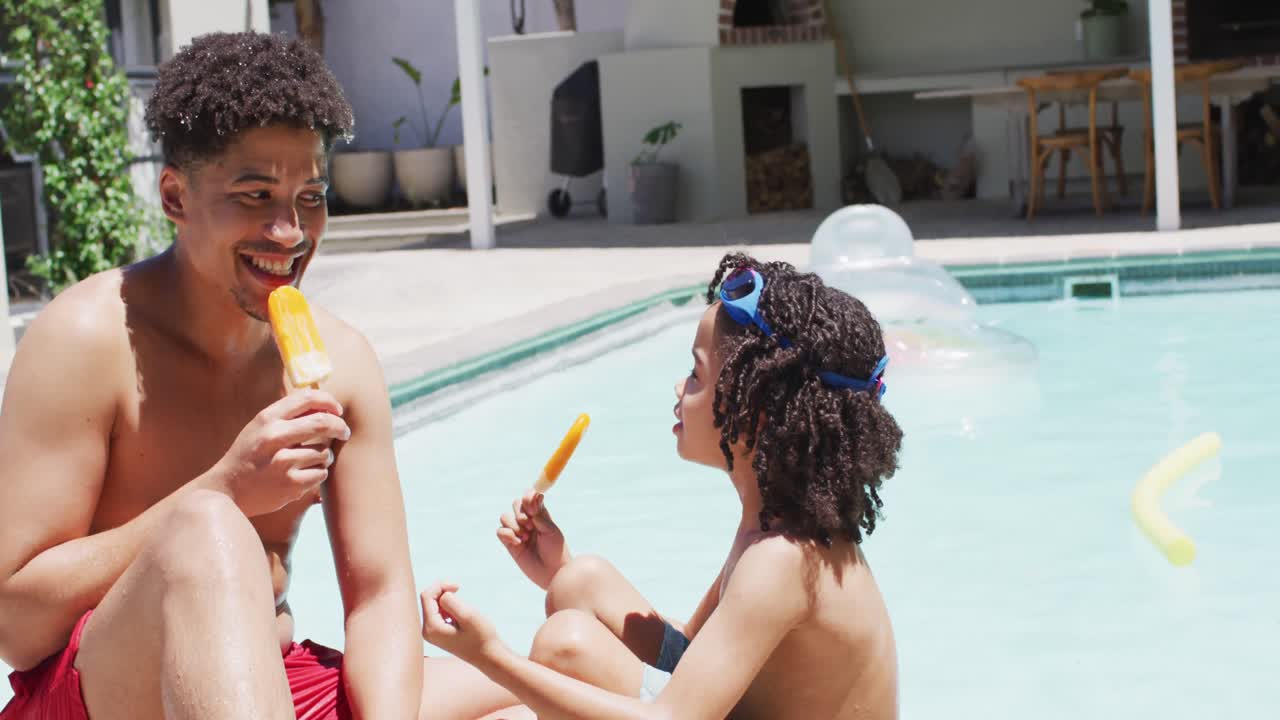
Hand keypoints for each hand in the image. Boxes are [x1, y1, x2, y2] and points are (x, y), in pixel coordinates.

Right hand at [210, 389, 350, 516]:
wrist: (226, 489)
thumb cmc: (249, 455)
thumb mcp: (260, 428)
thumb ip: (288, 416)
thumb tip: (325, 404)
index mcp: (267, 419)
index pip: (308, 398)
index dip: (329, 402)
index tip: (338, 410)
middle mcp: (274, 437)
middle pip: (323, 423)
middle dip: (340, 427)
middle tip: (344, 432)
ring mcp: (282, 462)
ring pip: (324, 452)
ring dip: (325, 456)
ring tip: (309, 461)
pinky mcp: (290, 484)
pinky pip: (321, 474)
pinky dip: (318, 474)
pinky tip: (303, 475)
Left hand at [421, 581, 501, 664]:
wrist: (490, 656)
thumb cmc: (482, 637)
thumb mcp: (467, 615)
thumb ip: (450, 601)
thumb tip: (442, 595)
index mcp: (431, 628)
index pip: (426, 596)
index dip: (440, 586)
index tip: (458, 587)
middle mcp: (428, 632)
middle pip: (428, 600)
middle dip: (443, 592)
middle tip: (460, 590)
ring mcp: (433, 634)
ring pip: (434, 605)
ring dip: (448, 600)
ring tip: (463, 609)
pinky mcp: (440, 633)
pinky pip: (440, 613)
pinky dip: (450, 608)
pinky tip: (461, 615)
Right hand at [498, 490, 569, 589]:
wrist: (552, 573)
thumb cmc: (556, 551)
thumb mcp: (550, 530)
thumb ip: (540, 513)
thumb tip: (535, 494)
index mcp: (540, 514)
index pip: (528, 497)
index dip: (527, 498)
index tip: (532, 509)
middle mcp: (528, 521)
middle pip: (515, 504)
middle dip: (520, 513)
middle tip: (530, 526)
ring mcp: (518, 531)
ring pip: (505, 517)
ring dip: (514, 525)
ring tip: (526, 537)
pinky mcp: (510, 543)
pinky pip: (500, 531)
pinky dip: (508, 535)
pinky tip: (519, 543)